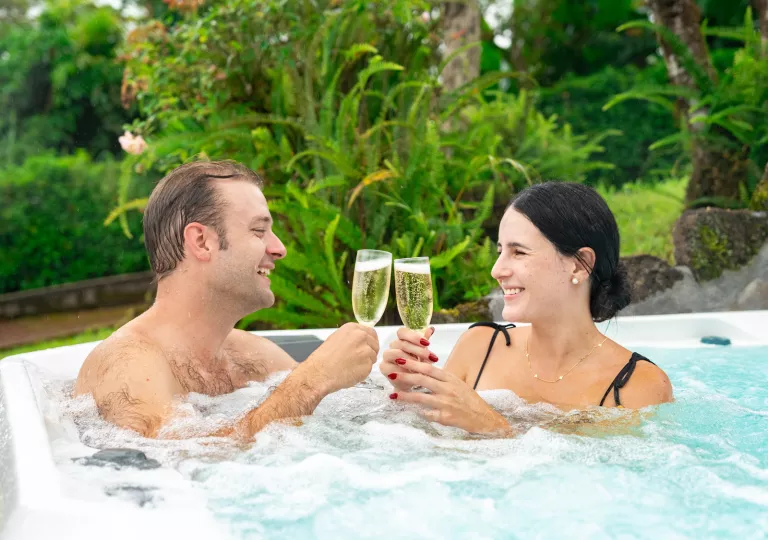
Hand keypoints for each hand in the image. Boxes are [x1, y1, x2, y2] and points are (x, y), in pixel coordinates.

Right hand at [305, 323, 378, 392]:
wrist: (319, 373)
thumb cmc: (324, 358)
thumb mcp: (336, 338)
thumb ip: (351, 337)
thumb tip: (363, 338)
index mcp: (353, 328)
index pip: (371, 333)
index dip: (369, 342)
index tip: (365, 348)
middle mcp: (361, 336)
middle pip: (375, 345)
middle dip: (369, 352)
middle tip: (357, 360)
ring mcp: (365, 350)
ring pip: (373, 357)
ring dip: (365, 363)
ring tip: (350, 366)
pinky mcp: (367, 364)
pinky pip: (369, 368)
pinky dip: (363, 372)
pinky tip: (351, 372)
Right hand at [380, 326, 436, 390]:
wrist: (411, 382)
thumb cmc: (417, 365)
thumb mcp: (423, 353)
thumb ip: (424, 341)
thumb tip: (431, 329)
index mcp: (401, 340)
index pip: (402, 332)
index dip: (414, 336)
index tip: (427, 343)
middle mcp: (392, 346)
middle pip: (401, 343)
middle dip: (418, 350)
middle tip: (431, 357)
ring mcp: (386, 356)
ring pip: (396, 353)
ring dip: (411, 360)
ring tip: (422, 366)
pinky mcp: (383, 367)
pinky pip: (392, 366)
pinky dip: (404, 370)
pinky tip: (413, 374)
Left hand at [388, 358, 512, 434]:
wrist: (482, 417)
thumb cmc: (467, 399)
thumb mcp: (456, 383)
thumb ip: (440, 377)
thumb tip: (421, 370)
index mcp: (449, 378)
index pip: (428, 367)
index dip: (412, 363)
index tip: (399, 360)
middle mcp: (447, 389)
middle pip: (422, 379)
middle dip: (404, 376)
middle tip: (391, 374)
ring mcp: (446, 403)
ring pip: (421, 398)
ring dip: (405, 396)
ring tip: (393, 396)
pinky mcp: (445, 417)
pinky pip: (428, 414)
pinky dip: (419, 413)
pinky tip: (411, 412)